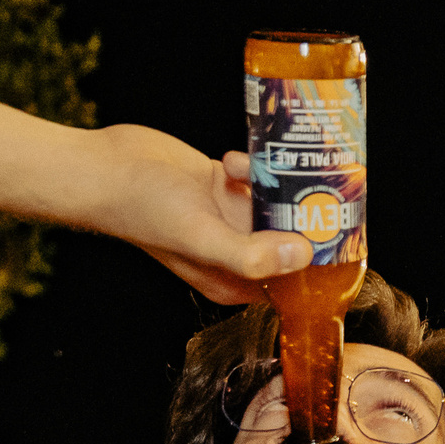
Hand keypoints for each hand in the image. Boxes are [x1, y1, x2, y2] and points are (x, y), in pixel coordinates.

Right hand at [91, 127, 314, 304]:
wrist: (107, 167)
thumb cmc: (145, 209)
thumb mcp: (202, 237)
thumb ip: (253, 254)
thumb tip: (302, 255)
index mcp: (235, 281)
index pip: (293, 279)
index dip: (319, 258)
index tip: (338, 227)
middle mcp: (236, 253)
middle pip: (290, 238)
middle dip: (302, 213)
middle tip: (315, 184)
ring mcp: (229, 219)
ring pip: (275, 203)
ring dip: (271, 184)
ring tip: (251, 171)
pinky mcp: (222, 187)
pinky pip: (255, 178)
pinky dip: (249, 167)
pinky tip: (228, 162)